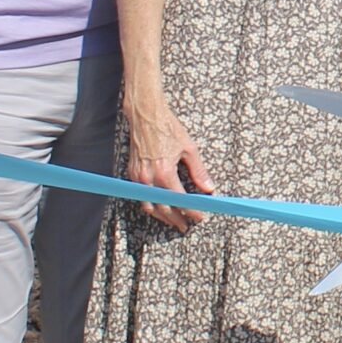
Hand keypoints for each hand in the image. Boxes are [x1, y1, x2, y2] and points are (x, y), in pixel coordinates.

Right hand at [123, 98, 214, 231]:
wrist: (146, 116)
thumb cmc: (168, 129)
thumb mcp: (189, 148)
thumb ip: (199, 171)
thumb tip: (209, 188)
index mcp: (165, 172)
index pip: (180, 200)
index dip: (191, 211)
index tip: (200, 217)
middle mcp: (149, 178)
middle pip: (163, 208)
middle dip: (175, 219)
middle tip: (186, 226)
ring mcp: (138, 177)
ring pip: (148, 206)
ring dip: (161, 216)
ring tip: (173, 221)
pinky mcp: (132, 174)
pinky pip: (140, 196)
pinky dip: (150, 205)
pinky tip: (159, 207)